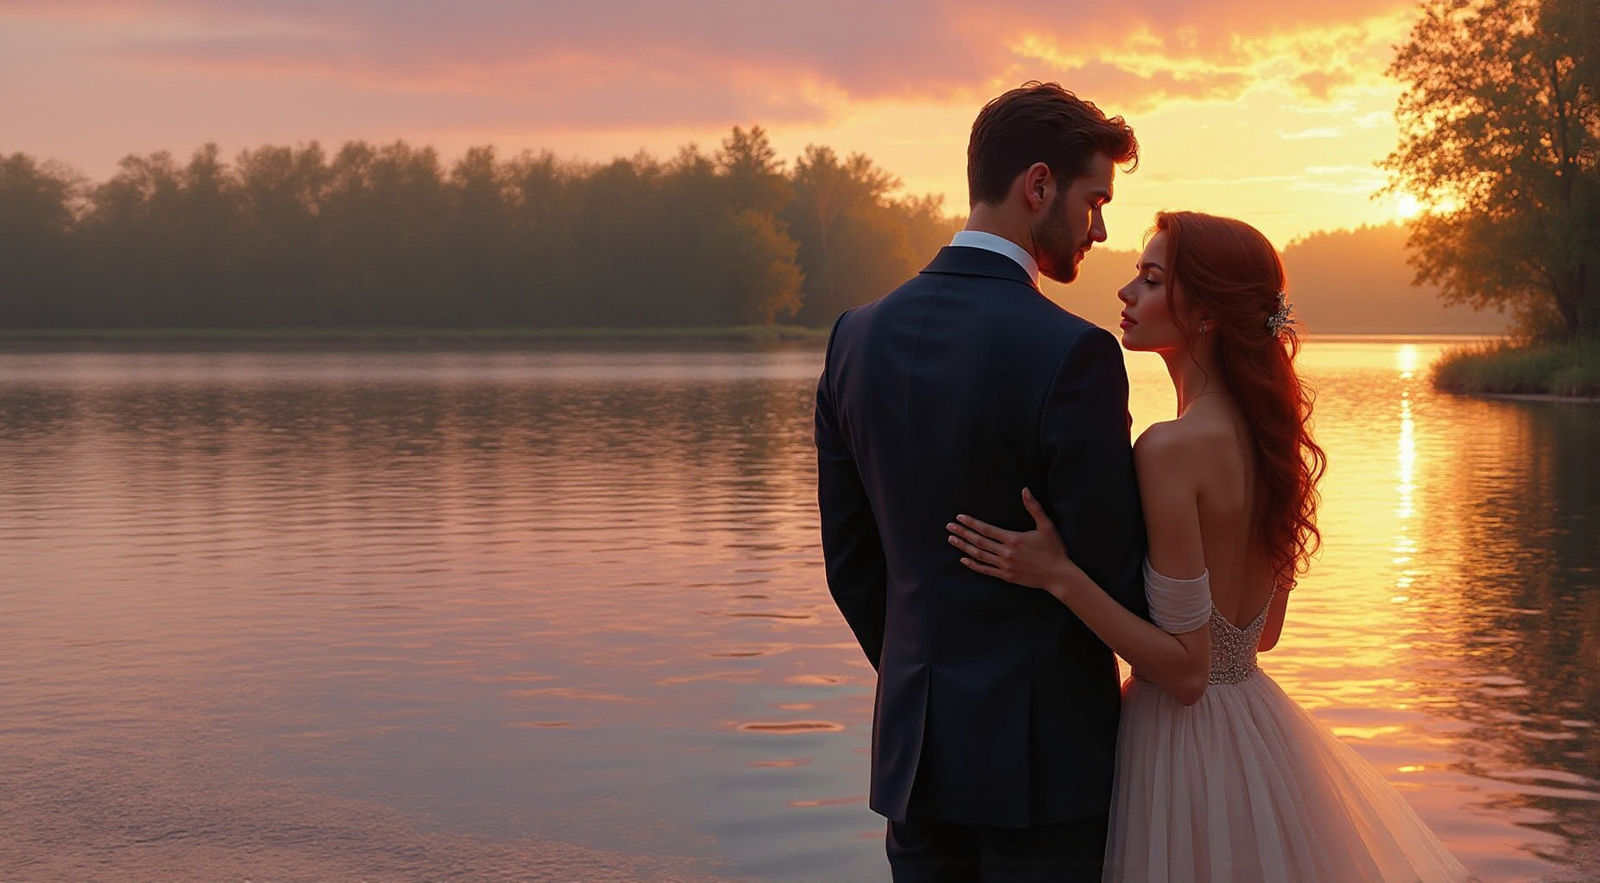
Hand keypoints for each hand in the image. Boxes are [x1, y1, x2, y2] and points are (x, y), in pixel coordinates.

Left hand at [947, 488, 1079, 594]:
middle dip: (962, 533)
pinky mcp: (1006, 576)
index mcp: (1013, 539)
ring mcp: (1004, 565)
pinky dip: (973, 565)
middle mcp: (1006, 552)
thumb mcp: (1046, 526)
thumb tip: (1025, 490)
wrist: (1058, 575)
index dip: (971, 523)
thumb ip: (1034, 507)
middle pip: (979, 541)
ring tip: (952, 539)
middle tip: (949, 526)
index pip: (986, 529)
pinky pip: (985, 570)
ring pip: (979, 555)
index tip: (960, 517)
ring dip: (964, 547)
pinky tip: (963, 559)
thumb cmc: (1054, 549)